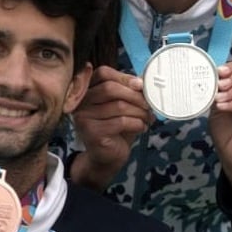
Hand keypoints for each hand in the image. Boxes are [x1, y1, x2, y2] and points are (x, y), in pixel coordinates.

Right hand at [70, 65, 151, 190]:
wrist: (107, 157)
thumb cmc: (116, 128)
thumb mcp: (122, 105)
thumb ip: (128, 91)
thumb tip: (144, 82)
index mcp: (87, 91)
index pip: (103, 74)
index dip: (124, 77)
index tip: (141, 85)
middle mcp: (81, 103)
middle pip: (111, 88)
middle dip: (136, 96)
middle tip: (149, 105)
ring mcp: (84, 118)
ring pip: (119, 106)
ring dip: (140, 112)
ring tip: (147, 118)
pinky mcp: (92, 132)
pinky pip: (121, 122)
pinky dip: (137, 123)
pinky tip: (141, 128)